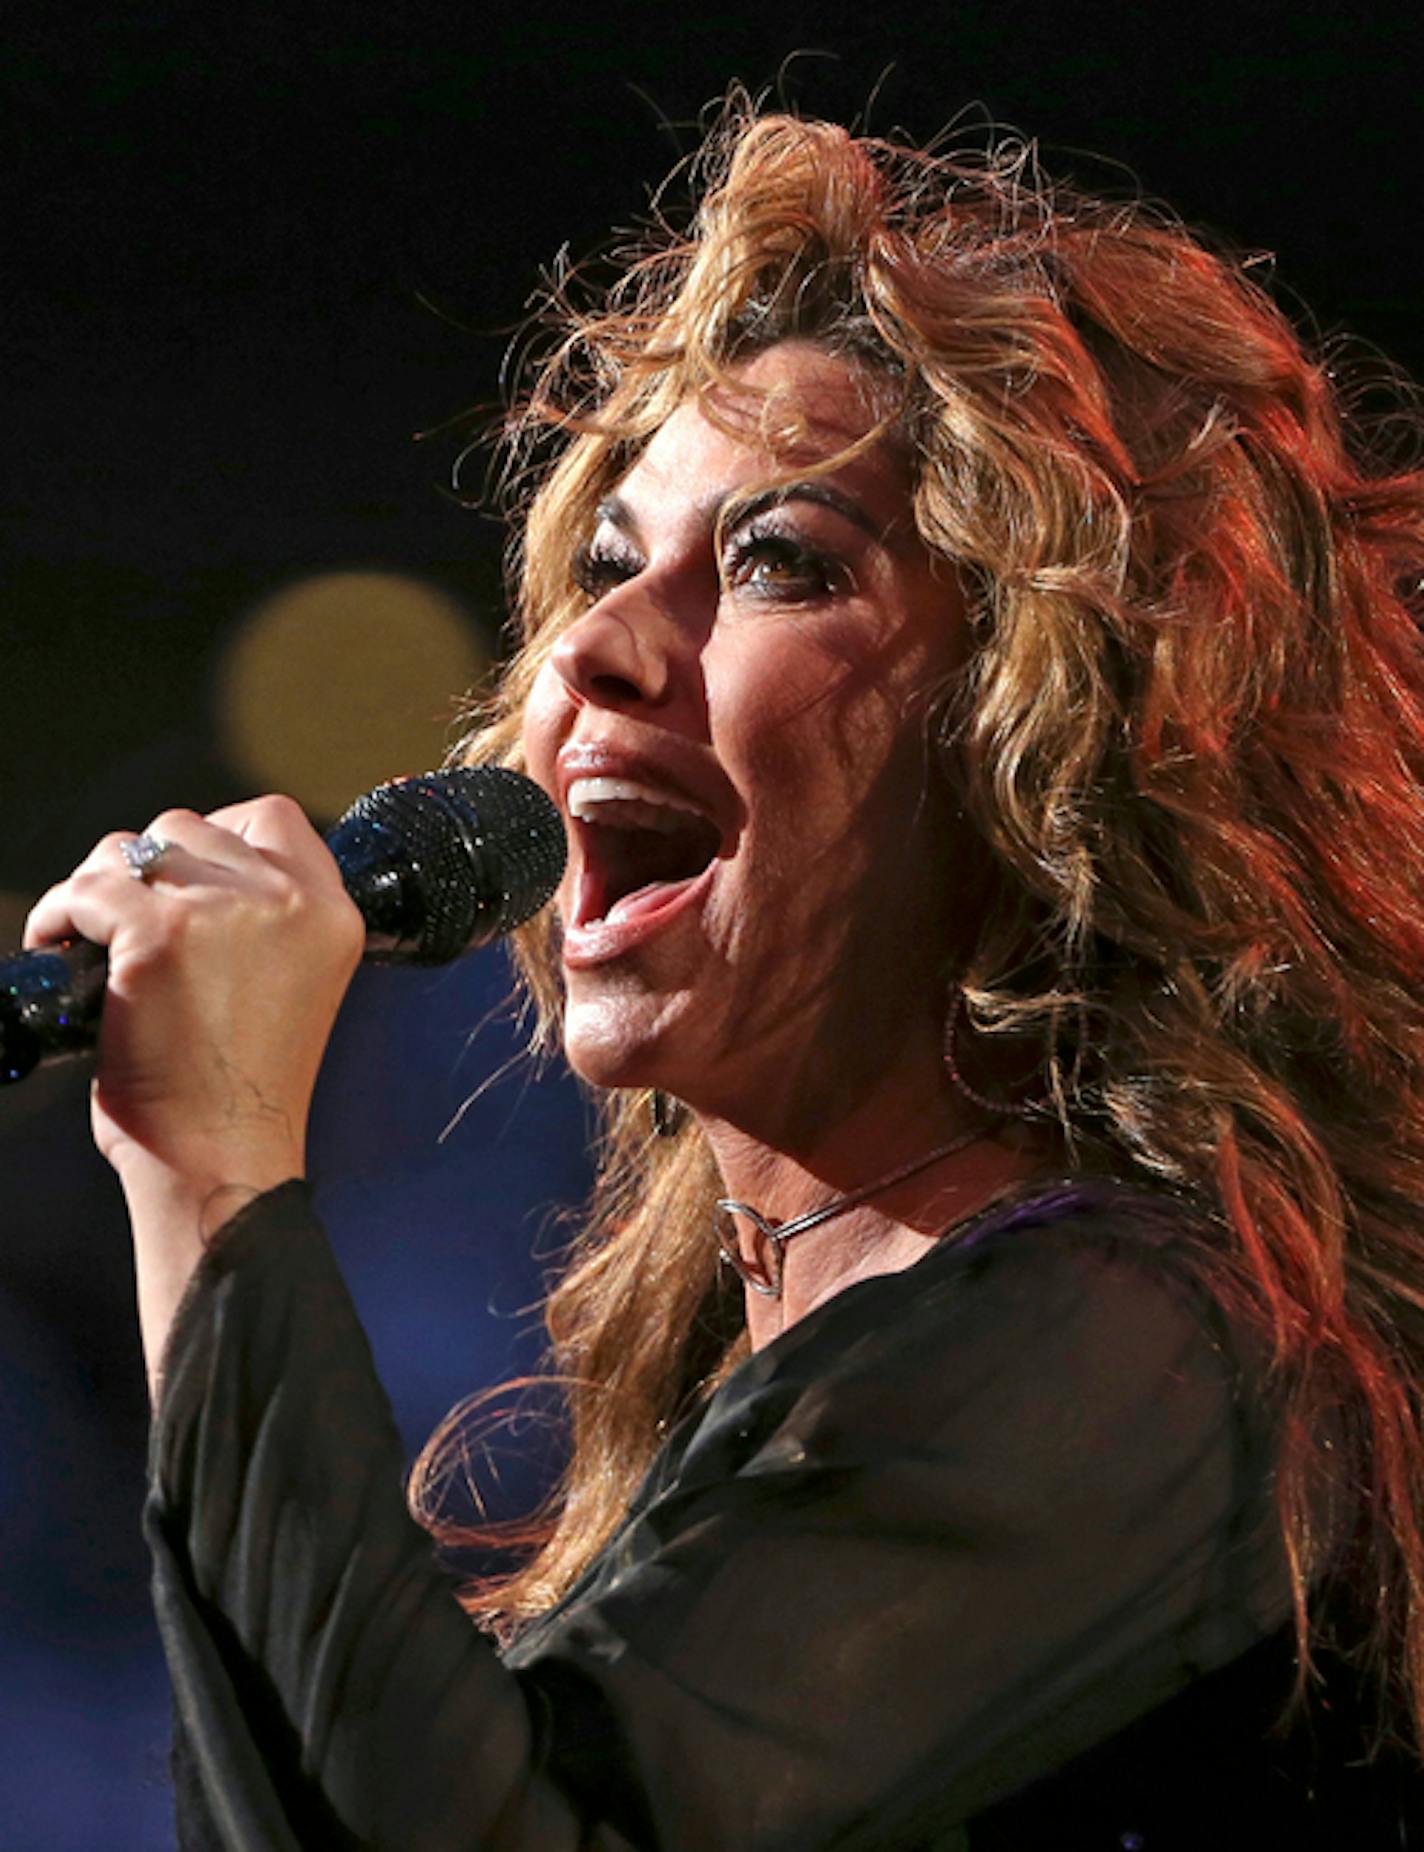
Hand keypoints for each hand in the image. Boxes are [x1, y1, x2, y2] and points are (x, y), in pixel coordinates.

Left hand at [24, 795, 364, 1198]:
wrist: (223, 1158)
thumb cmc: (247, 1097)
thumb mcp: (295, 987)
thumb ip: (268, 924)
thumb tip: (190, 877)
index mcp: (333, 916)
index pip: (273, 820)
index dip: (218, 835)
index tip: (184, 877)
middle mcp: (288, 901)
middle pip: (192, 826)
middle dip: (149, 867)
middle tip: (124, 916)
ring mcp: (222, 912)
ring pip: (134, 848)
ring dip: (99, 884)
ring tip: (88, 933)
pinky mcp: (159, 935)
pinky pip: (85, 890)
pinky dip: (58, 916)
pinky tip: (57, 948)